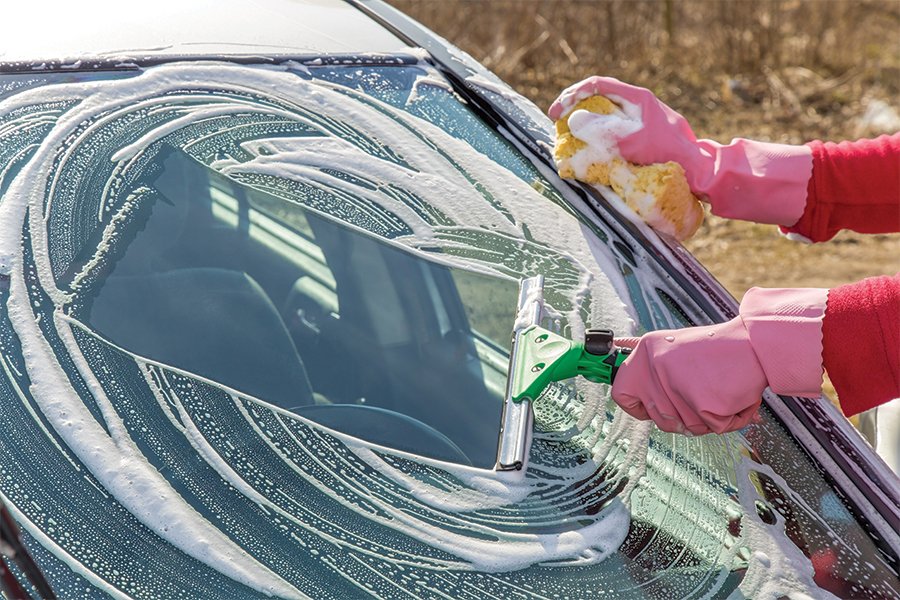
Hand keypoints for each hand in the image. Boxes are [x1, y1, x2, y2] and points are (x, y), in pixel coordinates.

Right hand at [548, 76, 701, 169]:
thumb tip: (575, 120)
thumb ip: (604, 130)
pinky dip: (597, 139)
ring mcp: (640, 121)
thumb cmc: (670, 154)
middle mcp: (638, 105)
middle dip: (575, 110)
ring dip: (584, 126)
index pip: (597, 85)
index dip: (572, 96)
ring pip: (605, 115)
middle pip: (599, 98)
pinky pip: (613, 131)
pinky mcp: (642, 137)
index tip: (556, 114)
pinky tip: (590, 152)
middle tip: (559, 127)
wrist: (699, 171)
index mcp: (637, 98)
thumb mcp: (634, 141)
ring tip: (570, 141)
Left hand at [611, 287, 827, 434]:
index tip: (649, 408)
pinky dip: (728, 418)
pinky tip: (733, 395)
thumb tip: (631, 383)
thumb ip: (653, 368)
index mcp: (645, 351)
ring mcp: (676, 387)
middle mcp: (654, 367)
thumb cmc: (721, 349)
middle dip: (682, 415)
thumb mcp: (675, 347)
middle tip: (702, 394)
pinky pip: (712, 427)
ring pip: (686, 426)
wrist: (757, 344)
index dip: (637, 407)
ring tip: (719, 389)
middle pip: (658, 417)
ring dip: (707, 417)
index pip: (621, 393)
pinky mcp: (701, 404)